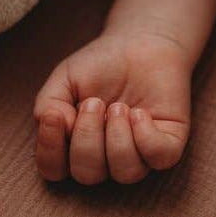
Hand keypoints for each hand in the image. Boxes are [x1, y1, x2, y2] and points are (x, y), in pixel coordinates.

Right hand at [33, 29, 191, 184]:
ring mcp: (137, 155)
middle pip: (87, 174)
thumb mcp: (64, 78)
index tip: (55, 115)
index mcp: (74, 145)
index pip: (53, 170)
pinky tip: (139, 113)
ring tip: (119, 106)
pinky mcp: (167, 145)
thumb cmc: (100, 64)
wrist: (140, 42)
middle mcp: (104, 158)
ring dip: (117, 136)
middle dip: (88, 136)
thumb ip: (48, 104)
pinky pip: (158, 158)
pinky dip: (146, 136)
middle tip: (95, 102)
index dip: (50, 150)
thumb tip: (58, 129)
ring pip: (125, 172)